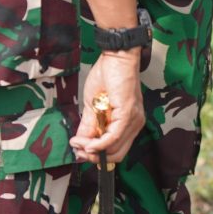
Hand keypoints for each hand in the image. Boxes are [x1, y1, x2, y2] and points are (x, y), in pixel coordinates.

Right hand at [70, 49, 143, 164]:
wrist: (116, 57)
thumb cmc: (107, 76)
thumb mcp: (93, 106)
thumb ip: (89, 126)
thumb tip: (80, 145)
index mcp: (128, 123)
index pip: (115, 150)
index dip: (97, 156)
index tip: (80, 151)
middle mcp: (134, 124)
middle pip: (116, 155)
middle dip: (94, 156)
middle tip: (78, 150)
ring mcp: (134, 120)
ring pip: (114, 149)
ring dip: (92, 149)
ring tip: (78, 142)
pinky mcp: (128, 114)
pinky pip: (114, 137)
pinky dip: (98, 143)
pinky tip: (87, 142)